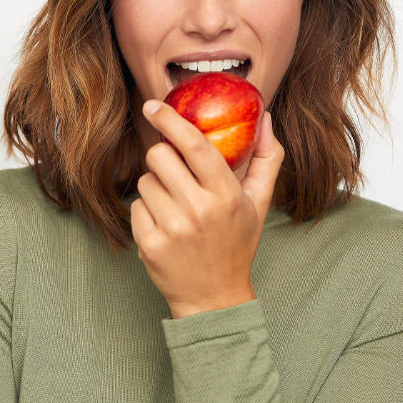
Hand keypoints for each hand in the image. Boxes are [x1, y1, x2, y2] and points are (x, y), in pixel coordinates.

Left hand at [131, 101, 284, 319]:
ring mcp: (172, 229)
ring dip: (156, 187)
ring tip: (175, 206)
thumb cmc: (236, 244)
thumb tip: (264, 117)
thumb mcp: (259, 203)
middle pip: (159, 156)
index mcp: (226, 195)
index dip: (170, 120)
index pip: (194, 146)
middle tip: (175, 173)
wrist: (214, 298)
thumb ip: (266, 158)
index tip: (153, 105)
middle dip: (163, 158)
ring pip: (145, 181)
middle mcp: (199, 210)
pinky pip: (136, 206)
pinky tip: (165, 226)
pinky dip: (147, 211)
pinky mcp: (150, 244)